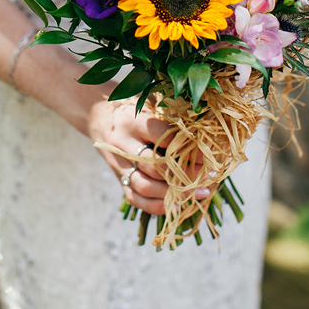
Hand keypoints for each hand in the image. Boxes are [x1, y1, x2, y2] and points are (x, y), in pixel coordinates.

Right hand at [87, 98, 206, 214]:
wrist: (99, 117)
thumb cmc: (132, 107)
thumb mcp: (148, 102)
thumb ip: (169, 113)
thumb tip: (203, 128)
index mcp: (132, 122)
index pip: (161, 136)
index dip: (186, 146)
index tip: (209, 153)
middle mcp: (122, 145)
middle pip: (154, 166)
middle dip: (184, 174)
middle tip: (208, 176)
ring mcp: (119, 165)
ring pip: (145, 186)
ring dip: (174, 194)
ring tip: (200, 193)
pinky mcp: (119, 179)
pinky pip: (135, 199)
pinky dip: (156, 206)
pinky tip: (178, 206)